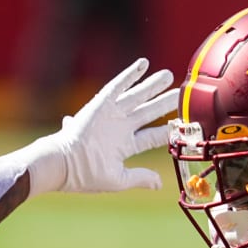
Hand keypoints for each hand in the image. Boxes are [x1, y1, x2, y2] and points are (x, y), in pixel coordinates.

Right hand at [29, 59, 178, 194]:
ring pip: (137, 96)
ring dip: (152, 85)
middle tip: (180, 94)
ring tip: (168, 75)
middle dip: (163, 103)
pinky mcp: (101, 104)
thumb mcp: (119, 179)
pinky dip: (130, 74)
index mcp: (124, 146)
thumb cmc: (87, 175)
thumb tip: (160, 184)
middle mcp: (120, 128)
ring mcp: (112, 115)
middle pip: (148, 112)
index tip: (183, 125)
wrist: (64, 164)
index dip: (167, 131)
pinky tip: (143, 63)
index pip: (152, 136)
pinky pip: (118, 85)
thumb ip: (140, 178)